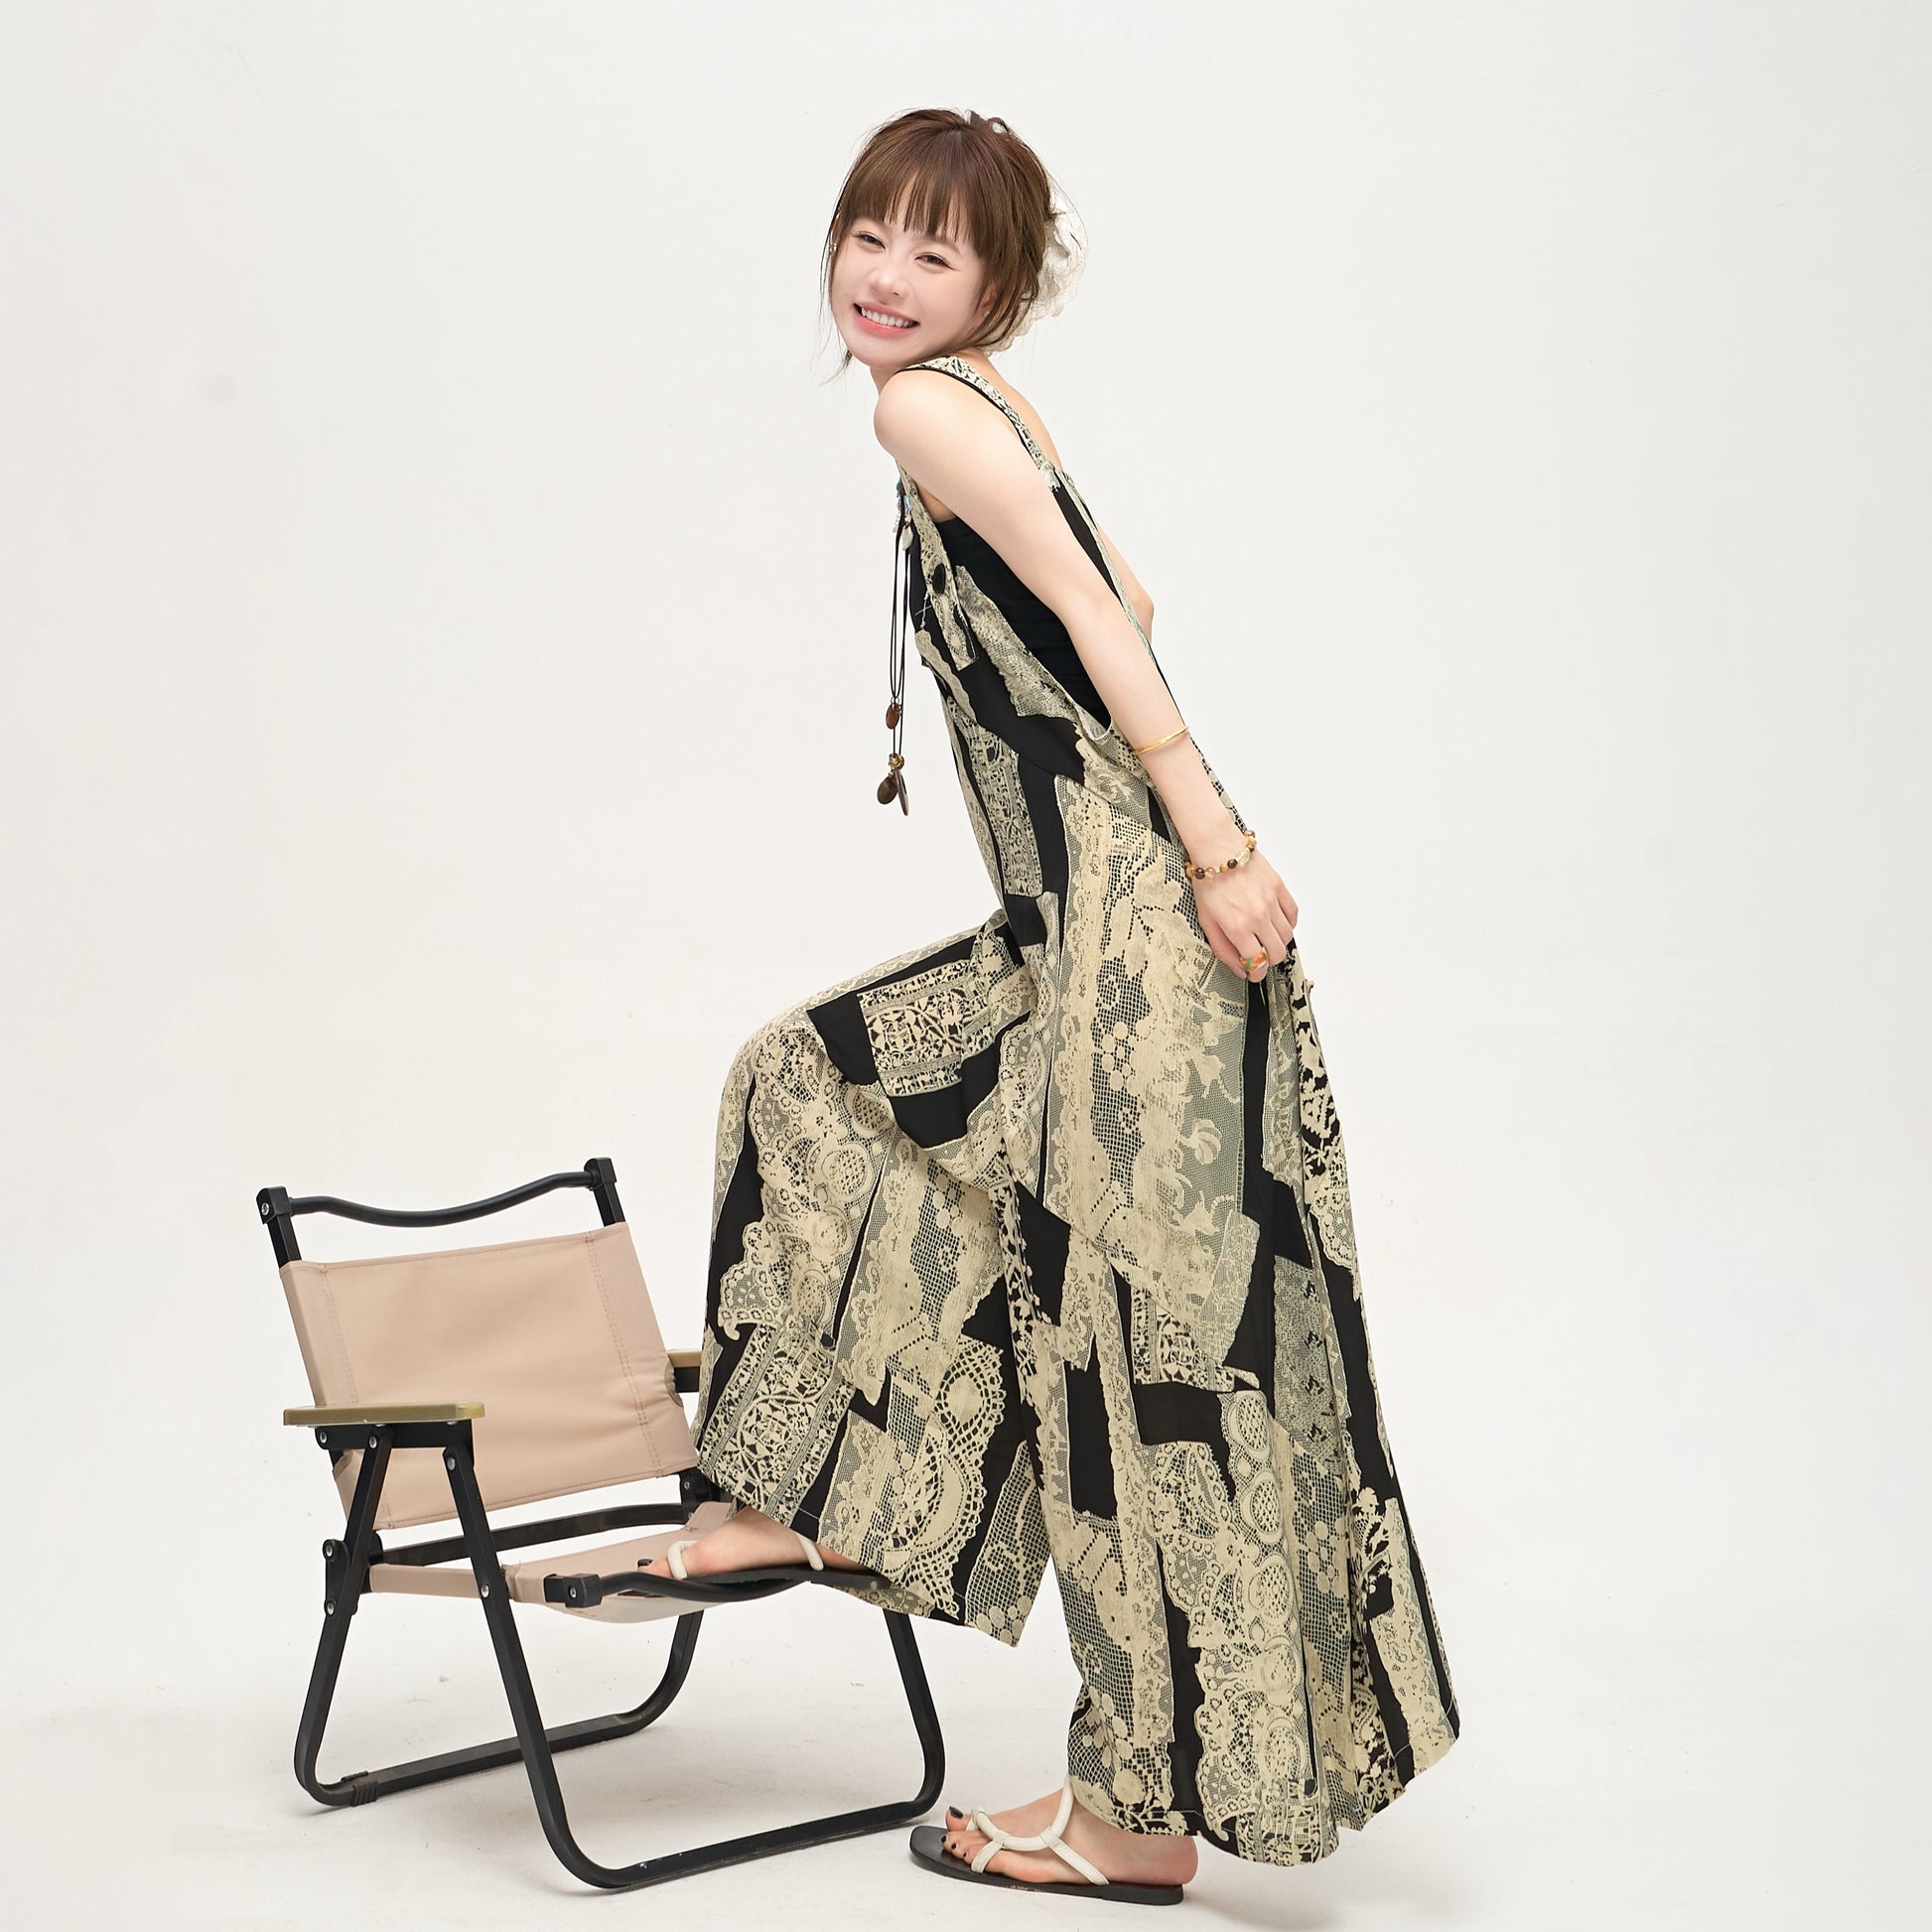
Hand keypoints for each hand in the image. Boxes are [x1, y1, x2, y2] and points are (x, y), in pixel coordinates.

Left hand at [1190, 845, 1297, 980]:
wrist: (1217, 849)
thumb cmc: (1208, 882)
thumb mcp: (1206, 921)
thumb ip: (1223, 949)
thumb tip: (1239, 969)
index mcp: (1238, 927)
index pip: (1257, 963)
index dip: (1256, 974)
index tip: (1253, 974)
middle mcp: (1258, 916)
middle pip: (1277, 953)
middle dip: (1268, 960)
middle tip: (1258, 956)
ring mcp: (1272, 902)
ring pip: (1287, 936)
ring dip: (1278, 943)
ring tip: (1264, 938)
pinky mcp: (1280, 888)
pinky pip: (1293, 914)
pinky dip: (1288, 924)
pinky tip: (1275, 923)